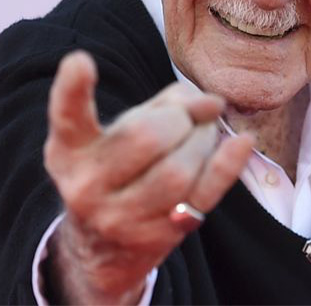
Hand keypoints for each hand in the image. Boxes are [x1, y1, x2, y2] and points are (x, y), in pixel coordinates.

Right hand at [42, 51, 253, 304]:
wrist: (103, 249)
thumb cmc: (118, 169)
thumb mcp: (120, 132)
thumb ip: (162, 105)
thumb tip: (211, 102)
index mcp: (70, 152)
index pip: (68, 118)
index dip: (71, 89)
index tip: (80, 61)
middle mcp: (87, 187)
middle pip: (146, 137)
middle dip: (180, 117)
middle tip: (190, 116)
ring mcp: (122, 218)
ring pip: (178, 169)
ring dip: (203, 141)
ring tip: (205, 134)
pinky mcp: (159, 237)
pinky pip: (203, 195)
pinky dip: (228, 164)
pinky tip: (242, 142)